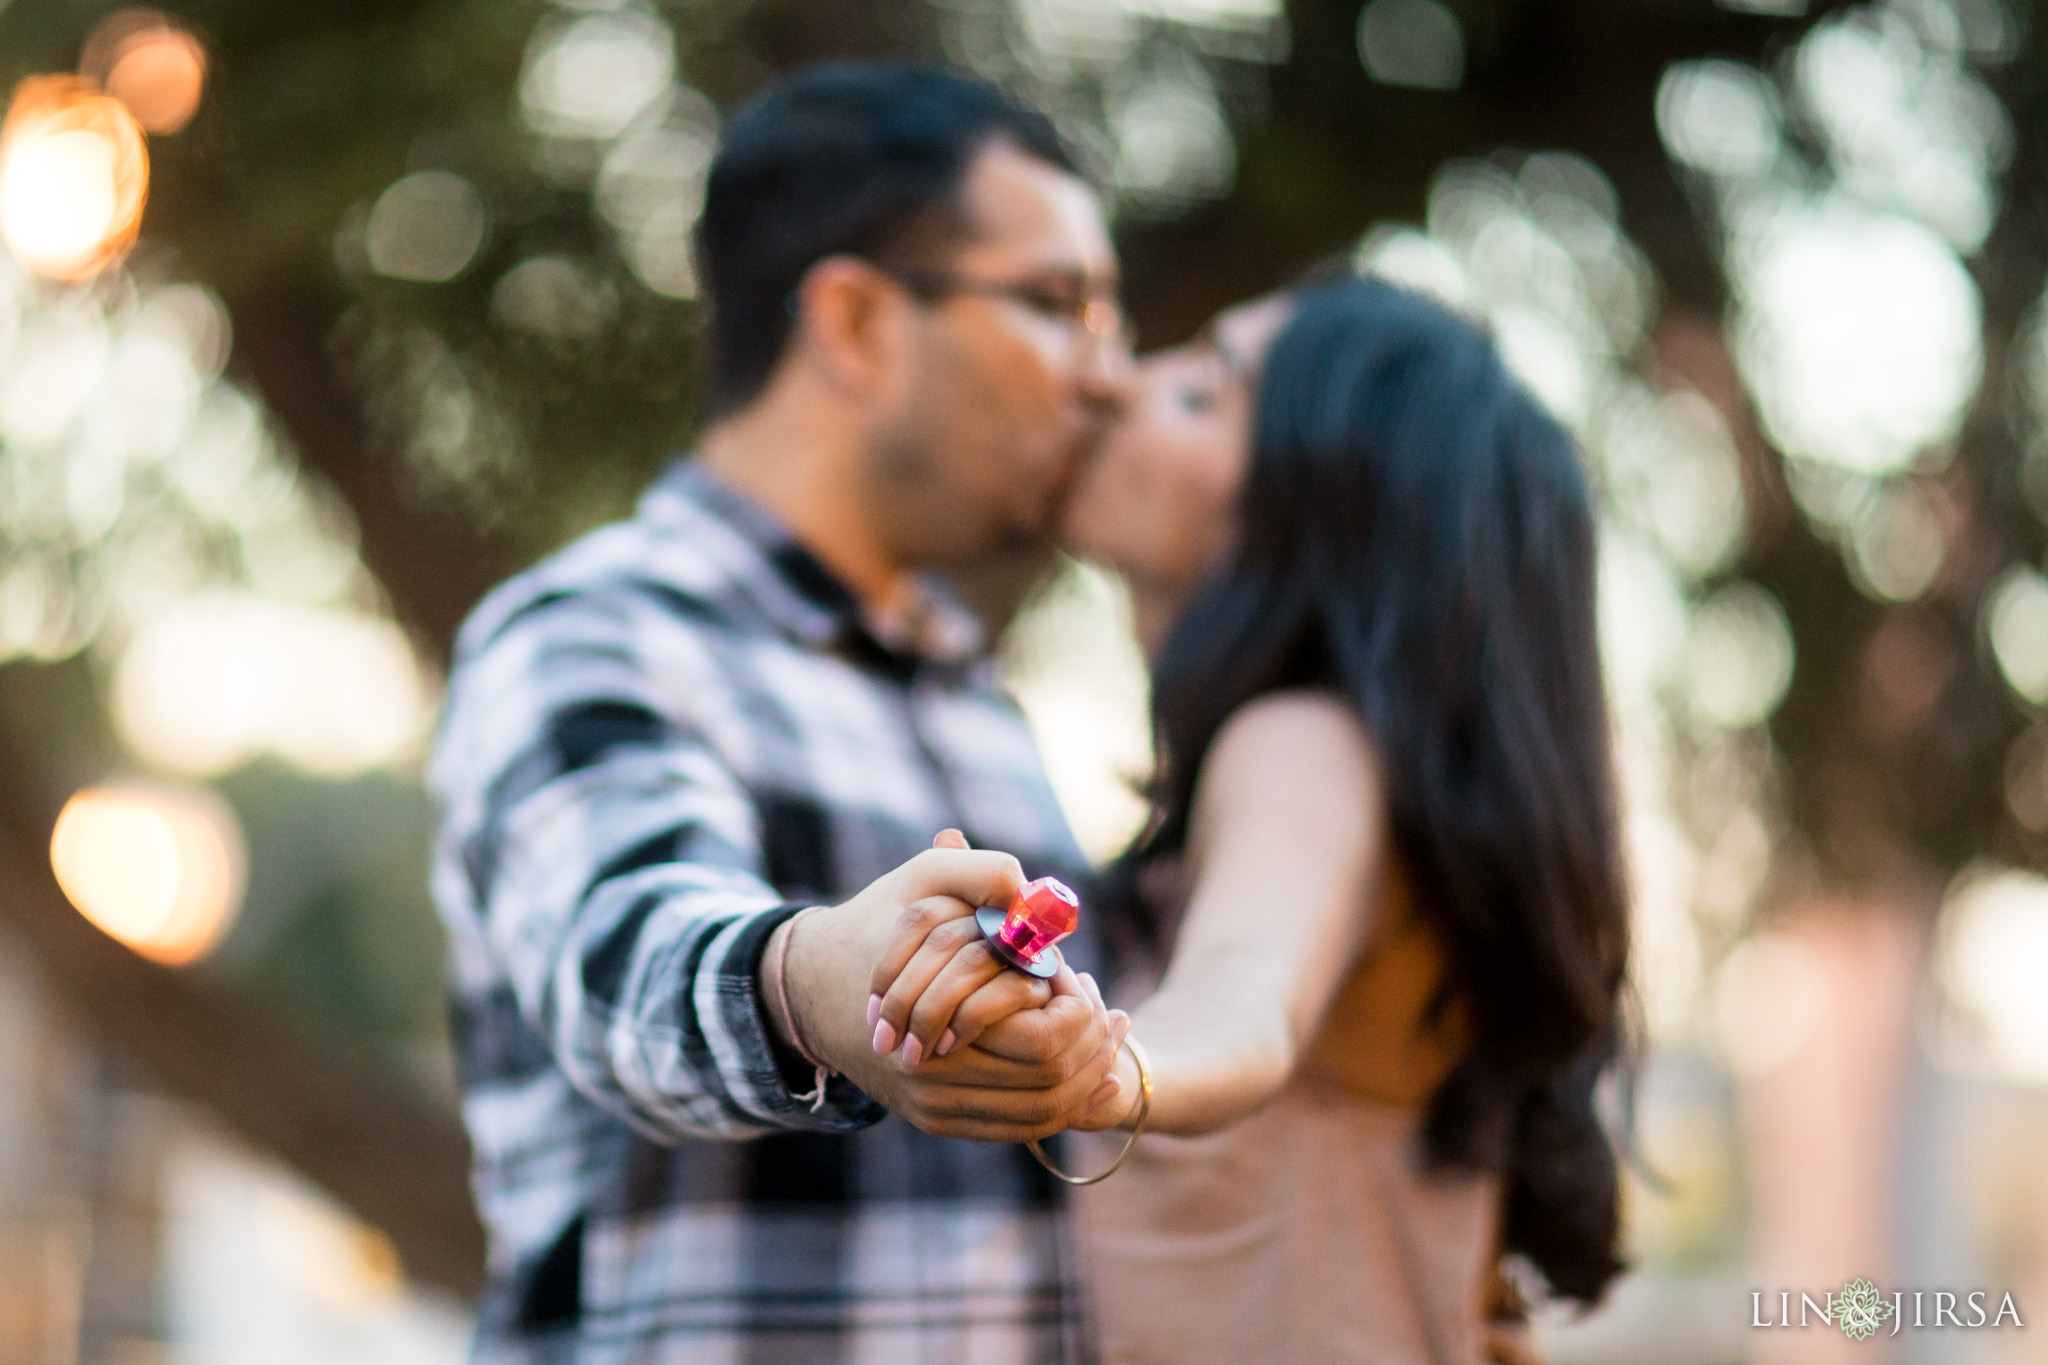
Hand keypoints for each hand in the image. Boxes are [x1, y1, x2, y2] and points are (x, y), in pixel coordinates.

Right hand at [765, 837, 1122, 1141]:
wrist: (812, 988)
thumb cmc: (874, 925)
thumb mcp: (921, 882)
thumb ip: (976, 873)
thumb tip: (1030, 887)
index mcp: (936, 1021)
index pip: (1044, 1041)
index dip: (1078, 1011)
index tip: (1081, 978)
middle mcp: (932, 1079)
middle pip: (1052, 1087)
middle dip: (1094, 1050)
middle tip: (1113, 1012)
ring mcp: (933, 1108)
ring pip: (1041, 1115)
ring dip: (1086, 1080)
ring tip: (1109, 1034)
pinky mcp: (936, 1122)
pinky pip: (1016, 1129)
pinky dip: (1061, 1106)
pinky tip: (1091, 1072)